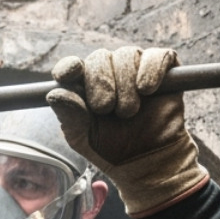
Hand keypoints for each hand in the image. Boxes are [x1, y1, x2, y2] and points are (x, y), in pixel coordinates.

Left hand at [46, 46, 208, 215]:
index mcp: (85, 86)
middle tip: (105, 109)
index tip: (67, 75)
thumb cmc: (112, 149)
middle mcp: (109, 73)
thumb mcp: (84, 138)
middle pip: (99, 57)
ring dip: (125, 84)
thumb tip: (54, 93)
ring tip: (129, 111)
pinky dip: (151, 70)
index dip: (68, 67)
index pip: (73, 67)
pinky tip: (146, 90)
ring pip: (127, 55)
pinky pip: (158, 56)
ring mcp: (136, 69)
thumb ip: (69, 116)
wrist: (147, 163)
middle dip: (100, 82)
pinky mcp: (164, 71)